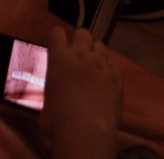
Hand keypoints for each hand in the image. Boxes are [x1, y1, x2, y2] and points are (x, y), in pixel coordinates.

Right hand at [40, 26, 121, 158]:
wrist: (86, 131)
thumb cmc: (58, 120)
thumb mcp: (46, 103)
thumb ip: (52, 94)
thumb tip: (54, 103)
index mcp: (58, 58)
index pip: (56, 33)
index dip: (56, 38)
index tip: (57, 47)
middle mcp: (81, 56)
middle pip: (83, 33)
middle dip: (80, 42)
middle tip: (78, 57)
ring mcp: (101, 65)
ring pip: (101, 46)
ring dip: (96, 54)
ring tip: (93, 69)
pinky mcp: (117, 78)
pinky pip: (115, 65)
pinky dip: (110, 71)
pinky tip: (107, 82)